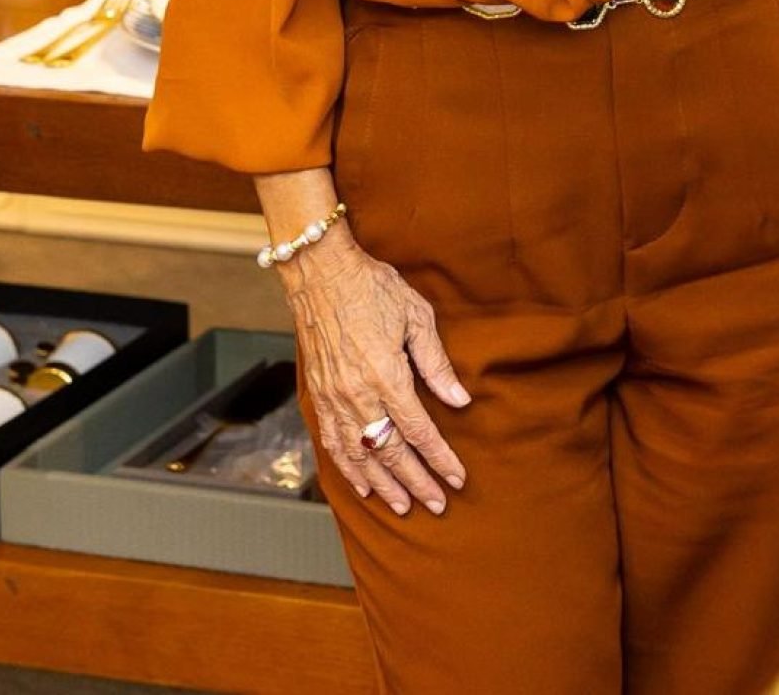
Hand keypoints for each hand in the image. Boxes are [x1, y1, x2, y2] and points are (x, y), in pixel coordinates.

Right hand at [280, 230, 470, 516]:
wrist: (321, 272)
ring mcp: (334, 398)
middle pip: (391, 452)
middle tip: (436, 504)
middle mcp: (358, 394)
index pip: (419, 431)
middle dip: (416, 482)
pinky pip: (333, 443)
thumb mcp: (416, 316)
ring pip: (360, 455)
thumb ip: (436, 363)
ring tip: (402, 506)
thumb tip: (460, 400)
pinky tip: (362, 484)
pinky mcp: (319, 395)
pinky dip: (349, 469)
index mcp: (387, 375)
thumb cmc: (373, 287)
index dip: (439, 458)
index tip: (457, 479)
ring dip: (383, 484)